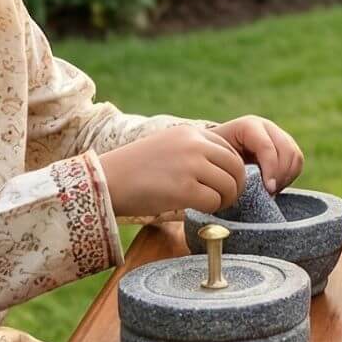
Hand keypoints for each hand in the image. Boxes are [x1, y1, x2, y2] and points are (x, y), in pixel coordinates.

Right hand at [100, 124, 245, 218]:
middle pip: (235, 167)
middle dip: (235, 186)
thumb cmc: (135, 169)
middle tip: (225, 199)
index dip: (232, 170)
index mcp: (191, 132)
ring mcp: (190, 165)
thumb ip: (194, 150)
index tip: (224, 183)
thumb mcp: (168, 146)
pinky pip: (213, 201)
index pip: (229, 150)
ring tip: (213, 205)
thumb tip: (221, 168)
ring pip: (229, 185)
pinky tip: (199, 209)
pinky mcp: (184, 188)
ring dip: (225, 199)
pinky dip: (211, 209)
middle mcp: (194, 144)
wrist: (106, 180)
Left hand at [210, 115, 303, 193]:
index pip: (267, 147)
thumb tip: (251, 188)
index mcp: (249, 126)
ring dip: (287, 176)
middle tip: (270, 193)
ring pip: (295, 156)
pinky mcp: (286, 145)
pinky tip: (277, 185)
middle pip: (286, 150)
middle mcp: (267, 127)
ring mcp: (278, 134)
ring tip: (272, 190)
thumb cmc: (215, 157)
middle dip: (280, 175)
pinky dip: (291, 175)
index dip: (271, 169)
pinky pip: (297, 161)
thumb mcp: (218, 160)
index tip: (268, 190)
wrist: (217, 151)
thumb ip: (231, 169)